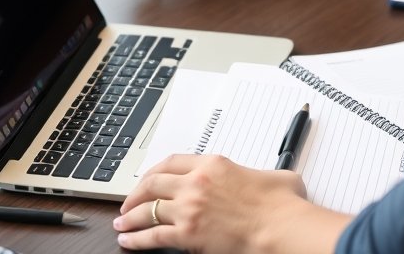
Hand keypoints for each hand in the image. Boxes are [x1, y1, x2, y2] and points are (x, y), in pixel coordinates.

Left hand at [114, 154, 350, 253]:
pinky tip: (128, 241)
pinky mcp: (187, 233)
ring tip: (122, 223)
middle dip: (135, 194)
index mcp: (214, 164)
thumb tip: (266, 181)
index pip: (172, 162)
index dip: (154, 171)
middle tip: (128, 202)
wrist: (280, 227)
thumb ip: (260, 175)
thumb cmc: (281, 205)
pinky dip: (136, 239)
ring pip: (146, 210)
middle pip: (152, 183)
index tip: (148, 179)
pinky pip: (152, 236)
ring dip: (130, 217)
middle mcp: (196, 183)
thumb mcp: (273, 177)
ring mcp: (189, 208)